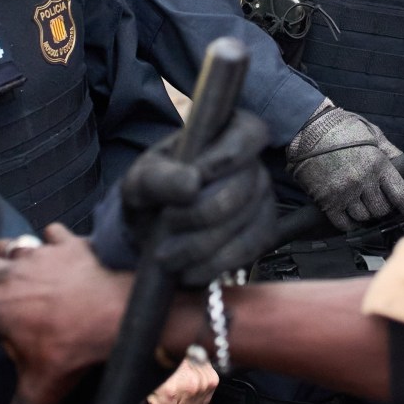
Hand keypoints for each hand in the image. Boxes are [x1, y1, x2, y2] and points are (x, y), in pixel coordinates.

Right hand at [0, 225, 128, 403]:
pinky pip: (54, 235)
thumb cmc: (81, 348)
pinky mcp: (70, 244)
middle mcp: (10, 278)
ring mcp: (40, 256)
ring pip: (9, 245)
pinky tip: (54, 238)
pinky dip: (52, 238)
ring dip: (0, 247)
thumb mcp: (42, 394)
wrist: (126, 304)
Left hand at [119, 107, 278, 284]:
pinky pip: (251, 248)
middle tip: (167, 224)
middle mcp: (252, 164)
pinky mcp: (263, 231)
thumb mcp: (141, 180)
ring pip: (248, 222)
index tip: (196, 177)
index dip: (227, 156)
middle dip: (202, 212)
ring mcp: (262, 198)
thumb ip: (159, 178)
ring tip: (169, 255)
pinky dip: (217, 263)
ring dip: (204, 244)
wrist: (155, 229)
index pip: (249, 134)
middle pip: (245, 186)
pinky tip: (190, 270)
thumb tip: (192, 184)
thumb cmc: (154, 193)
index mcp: (226, 134)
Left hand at [142, 350, 218, 403]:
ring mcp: (202, 382)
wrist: (167, 335)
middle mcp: (189, 388)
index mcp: (169, 391)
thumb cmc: (151, 355)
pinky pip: (202, 402)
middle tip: (155, 401)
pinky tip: (182, 390)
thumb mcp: (137, 385)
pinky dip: (192, 399)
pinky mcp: (211, 377)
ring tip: (168, 393)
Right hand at [286, 102, 403, 231]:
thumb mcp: (373, 135)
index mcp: (377, 164)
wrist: (306, 127)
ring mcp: (343, 192)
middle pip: (382, 209)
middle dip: (383, 206)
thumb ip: (392, 155)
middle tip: (376, 196)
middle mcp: (362, 181)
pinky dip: (349, 221)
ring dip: (365, 213)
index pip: (401, 195)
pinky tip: (348, 210)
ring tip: (359, 198)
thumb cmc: (341, 128)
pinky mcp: (326, 200)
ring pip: (364, 217)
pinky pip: (344, 223)